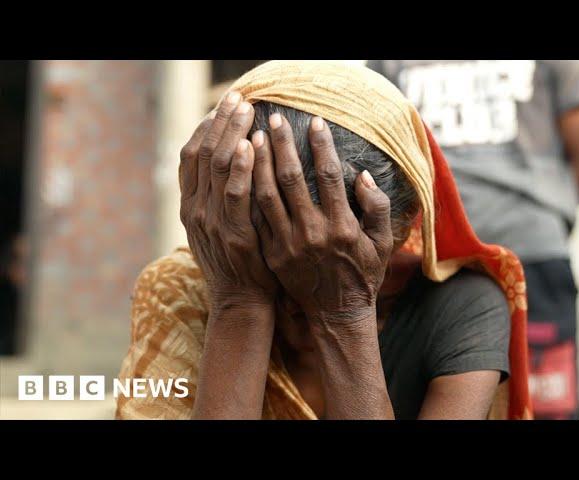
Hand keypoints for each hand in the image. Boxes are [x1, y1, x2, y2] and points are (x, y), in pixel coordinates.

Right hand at [179, 92, 277, 307]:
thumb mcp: (217, 229)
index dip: (204, 127)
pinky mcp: (232, 235)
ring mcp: (210, 222)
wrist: (240, 302)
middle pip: (202, 153)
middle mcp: (194, 210)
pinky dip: (241, 167)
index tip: (221, 105)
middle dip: (219, 121)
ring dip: (231, 134)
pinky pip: (235, 194)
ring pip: (216, 167)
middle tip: (237, 96)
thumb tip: (230, 165)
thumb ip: (218, 198)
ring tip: (247, 108)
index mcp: (190, 206)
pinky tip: (251, 145)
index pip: (190, 156)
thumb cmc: (237, 263)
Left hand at [250, 114, 393, 324]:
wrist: (337, 314)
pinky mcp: (272, 254)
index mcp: (341, 227)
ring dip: (260, 163)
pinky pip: (256, 218)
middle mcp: (312, 233)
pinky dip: (249, 192)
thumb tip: (362, 176)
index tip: (314, 121)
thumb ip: (377, 208)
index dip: (321, 145)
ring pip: (266, 195)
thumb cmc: (363, 275)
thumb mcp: (382, 244)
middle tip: (275, 118)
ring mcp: (287, 245)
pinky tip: (244, 171)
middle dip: (282, 145)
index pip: (328, 176)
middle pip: (291, 179)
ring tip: (255, 137)